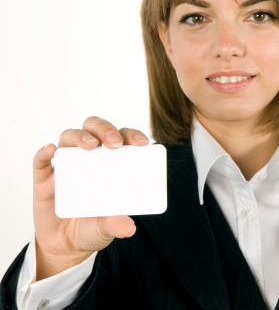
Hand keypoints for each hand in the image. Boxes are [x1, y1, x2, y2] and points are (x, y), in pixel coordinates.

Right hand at [33, 116, 148, 279]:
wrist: (66, 245)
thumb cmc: (93, 227)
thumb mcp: (107, 228)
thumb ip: (116, 225)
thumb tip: (128, 227)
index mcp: (111, 163)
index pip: (122, 139)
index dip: (131, 135)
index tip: (142, 143)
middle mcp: (88, 158)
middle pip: (95, 129)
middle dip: (106, 130)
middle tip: (115, 143)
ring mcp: (65, 165)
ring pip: (70, 138)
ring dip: (80, 136)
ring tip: (90, 145)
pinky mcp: (44, 180)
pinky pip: (40, 161)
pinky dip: (43, 153)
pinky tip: (50, 150)